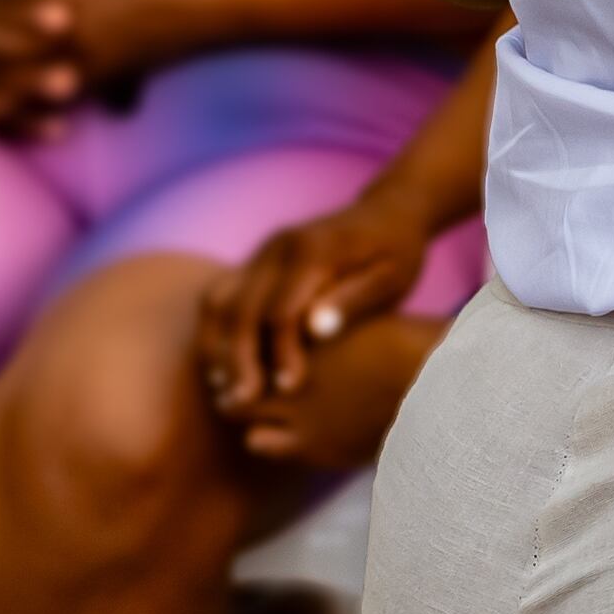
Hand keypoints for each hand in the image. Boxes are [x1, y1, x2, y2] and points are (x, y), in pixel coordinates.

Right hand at [198, 192, 445, 453]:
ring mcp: (263, 252)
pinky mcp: (256, 262)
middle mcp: (279, 247)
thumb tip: (316, 330)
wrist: (388, 210)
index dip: (281, 354)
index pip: (282, 311)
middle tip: (244, 402)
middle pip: (241, 307)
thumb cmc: (398, 252)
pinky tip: (222, 367)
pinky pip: (221, 296)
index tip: (289, 389)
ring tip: (223, 390)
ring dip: (215, 346)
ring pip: (219, 300)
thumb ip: (352, 301)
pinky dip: (216, 332)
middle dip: (239, 358)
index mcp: (314, 250)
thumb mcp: (391, 277)